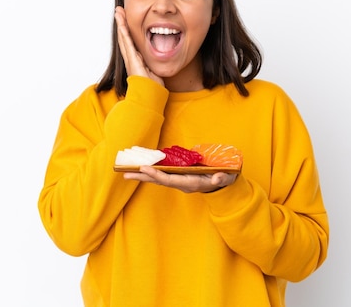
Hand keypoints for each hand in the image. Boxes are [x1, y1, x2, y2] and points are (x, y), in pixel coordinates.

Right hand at [115, 6, 163, 86]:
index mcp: (136, 60)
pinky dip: (124, 34)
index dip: (127, 29)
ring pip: (124, 38)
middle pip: (124, 37)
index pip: (130, 41)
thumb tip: (158, 60)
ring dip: (121, 24)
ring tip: (118, 13)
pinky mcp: (133, 61)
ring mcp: (130, 59)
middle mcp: (131, 58)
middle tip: (119, 11)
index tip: (126, 19)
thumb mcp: (153, 72)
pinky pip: (128, 45)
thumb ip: (152, 65)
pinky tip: (122, 25)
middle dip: (122, 23)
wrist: (149, 97)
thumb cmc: (152, 88)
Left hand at [123, 165, 237, 192]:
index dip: (156, 175)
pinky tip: (141, 167)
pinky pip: (161, 174)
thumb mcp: (225, 178)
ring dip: (142, 175)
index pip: (170, 180)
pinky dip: (150, 171)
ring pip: (157, 178)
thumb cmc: (223, 178)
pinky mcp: (178, 177)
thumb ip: (222, 178)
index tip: (144, 168)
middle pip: (158, 181)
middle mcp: (181, 183)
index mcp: (190, 183)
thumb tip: (218, 178)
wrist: (222, 184)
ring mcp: (178, 181)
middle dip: (142, 177)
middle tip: (125, 174)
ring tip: (127, 172)